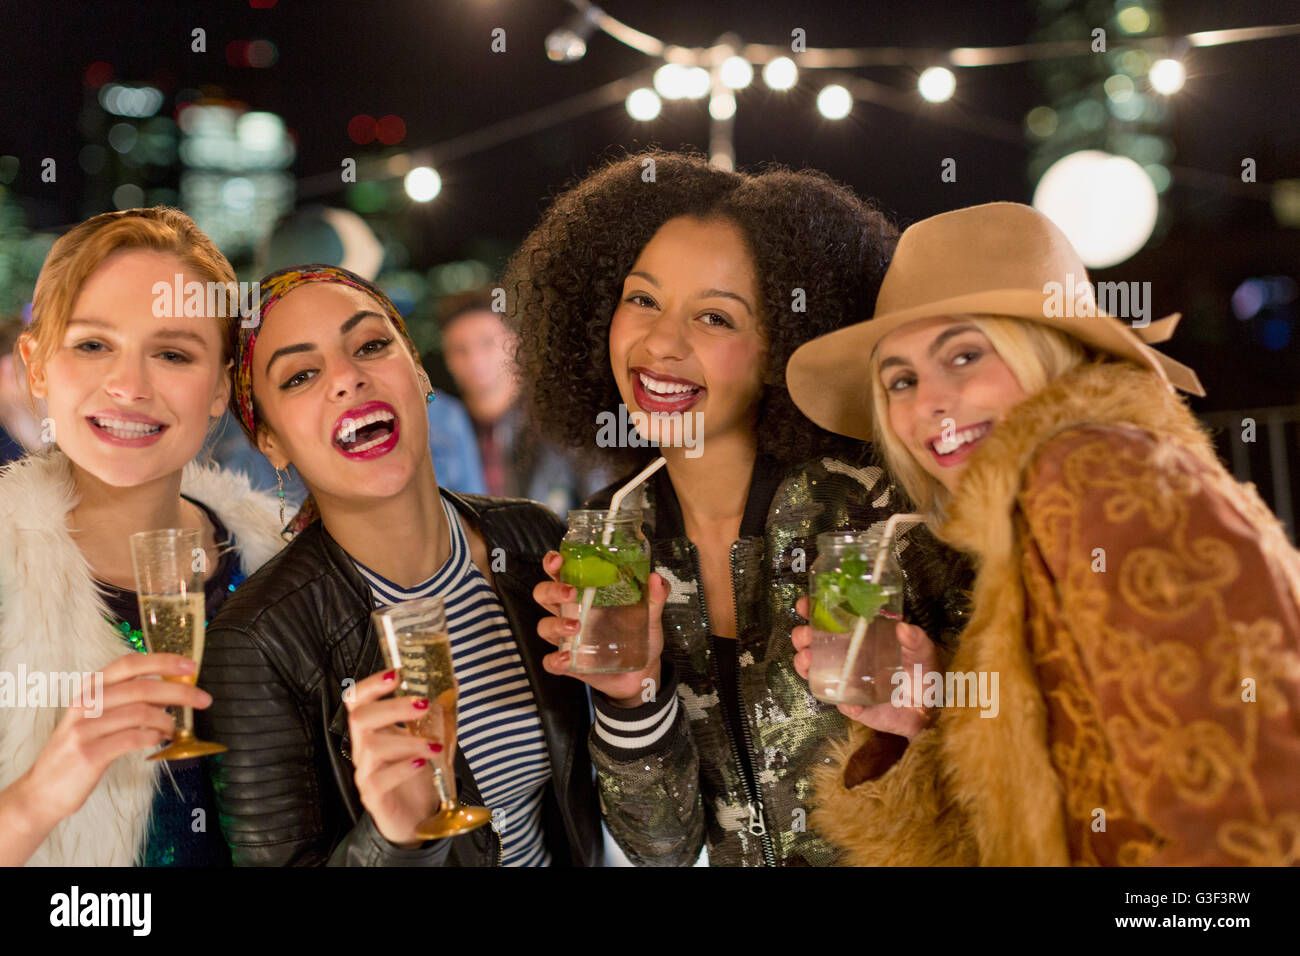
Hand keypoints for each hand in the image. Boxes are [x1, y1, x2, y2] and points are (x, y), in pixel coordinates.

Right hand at [11, 652, 209, 833]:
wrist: (43, 790)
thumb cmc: (79, 749)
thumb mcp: (96, 716)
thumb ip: (126, 700)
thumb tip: (170, 689)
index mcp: (88, 688)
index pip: (130, 664)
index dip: (163, 661)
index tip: (191, 667)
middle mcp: (85, 703)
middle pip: (142, 687)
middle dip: (180, 692)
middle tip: (203, 700)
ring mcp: (85, 728)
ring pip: (141, 713)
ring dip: (167, 721)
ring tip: (173, 729)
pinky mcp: (90, 753)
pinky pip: (133, 739)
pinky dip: (153, 738)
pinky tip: (158, 741)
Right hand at [344, 668, 442, 846]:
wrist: (418, 817)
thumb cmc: (419, 773)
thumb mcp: (430, 738)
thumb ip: (438, 713)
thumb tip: (453, 682)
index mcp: (374, 730)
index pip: (357, 700)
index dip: (371, 684)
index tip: (396, 673)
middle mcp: (364, 749)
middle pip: (360, 718)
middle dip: (392, 707)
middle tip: (422, 704)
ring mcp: (365, 773)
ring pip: (372, 748)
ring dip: (407, 741)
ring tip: (434, 745)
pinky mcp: (373, 797)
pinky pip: (379, 780)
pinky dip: (403, 768)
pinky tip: (422, 764)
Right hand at [533, 550, 664, 706]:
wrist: (644, 672)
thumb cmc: (640, 635)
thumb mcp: (650, 614)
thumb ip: (655, 597)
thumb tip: (656, 579)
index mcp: (586, 594)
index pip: (561, 573)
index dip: (553, 564)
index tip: (558, 560)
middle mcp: (572, 613)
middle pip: (544, 595)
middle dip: (552, 590)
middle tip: (571, 592)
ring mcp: (568, 639)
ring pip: (544, 626)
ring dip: (555, 624)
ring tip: (575, 626)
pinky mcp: (570, 663)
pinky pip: (551, 662)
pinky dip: (555, 660)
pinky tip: (568, 658)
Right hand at [792, 596, 938, 738]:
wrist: (925, 709)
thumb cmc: (919, 672)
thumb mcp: (922, 651)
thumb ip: (916, 639)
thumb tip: (903, 628)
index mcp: (858, 635)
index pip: (829, 618)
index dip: (812, 609)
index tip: (805, 605)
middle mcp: (844, 654)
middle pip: (812, 641)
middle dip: (802, 636)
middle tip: (807, 636)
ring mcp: (843, 678)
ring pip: (812, 669)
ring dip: (805, 663)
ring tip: (809, 659)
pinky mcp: (849, 703)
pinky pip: (838, 701)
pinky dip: (840, 700)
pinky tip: (850, 702)